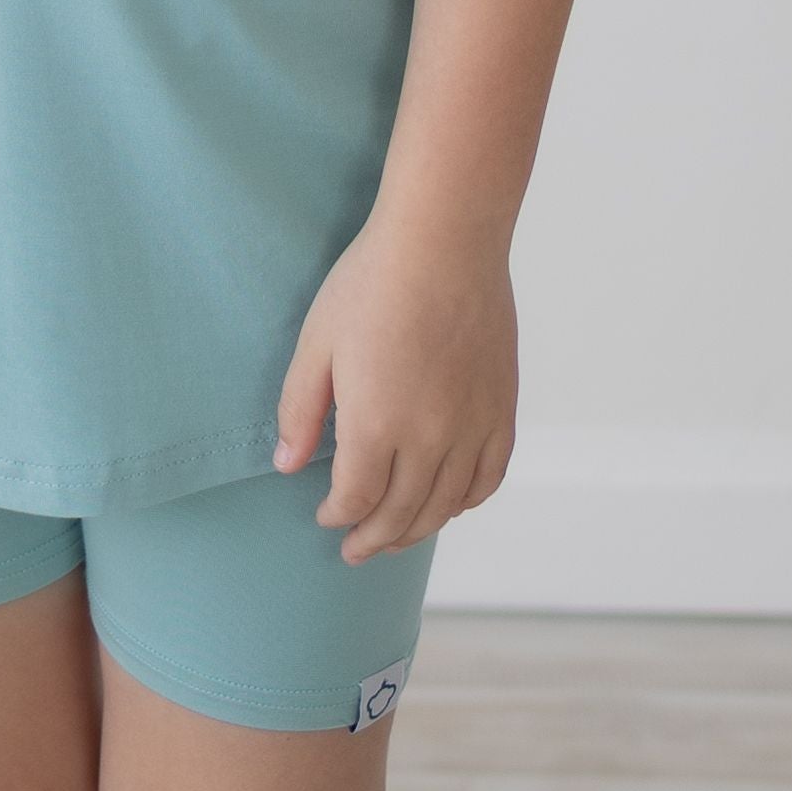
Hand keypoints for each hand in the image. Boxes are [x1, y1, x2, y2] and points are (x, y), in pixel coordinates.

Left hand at [272, 214, 517, 562]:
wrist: (445, 240)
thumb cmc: (372, 283)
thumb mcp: (316, 343)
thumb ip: (300, 410)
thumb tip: (288, 465)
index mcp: (376, 425)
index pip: (356, 499)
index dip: (337, 516)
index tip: (325, 516)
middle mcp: (429, 438)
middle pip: (401, 514)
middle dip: (373, 538)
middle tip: (355, 550)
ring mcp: (472, 425)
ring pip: (445, 505)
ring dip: (417, 530)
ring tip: (396, 538)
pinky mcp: (502, 408)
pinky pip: (489, 477)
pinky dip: (466, 501)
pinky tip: (449, 504)